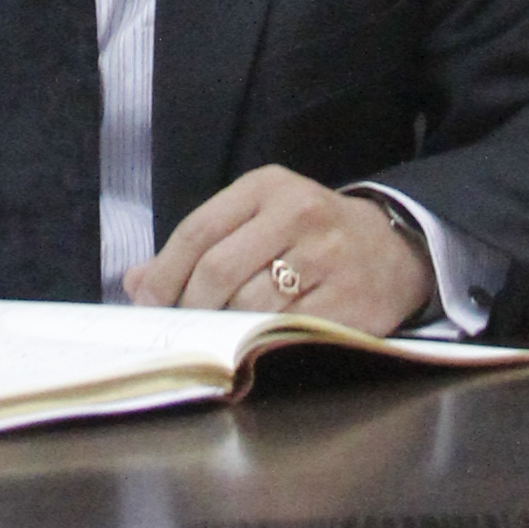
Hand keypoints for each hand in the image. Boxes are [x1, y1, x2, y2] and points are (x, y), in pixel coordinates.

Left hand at [125, 166, 430, 332]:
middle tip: (182, 326)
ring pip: (249, 304)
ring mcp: (325, 256)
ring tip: (218, 333)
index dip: (165, 271)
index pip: (199, 229)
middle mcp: (297, 213)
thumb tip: (136, 282)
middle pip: (218, 269)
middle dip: (190, 306)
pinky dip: (260, 341)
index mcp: (268, 186)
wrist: (392, 249)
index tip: (147, 301)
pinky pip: (285, 329)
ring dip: (224, 327)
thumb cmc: (310, 234)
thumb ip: (200, 245)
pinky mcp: (347, 300)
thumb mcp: (258, 219)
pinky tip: (254, 341)